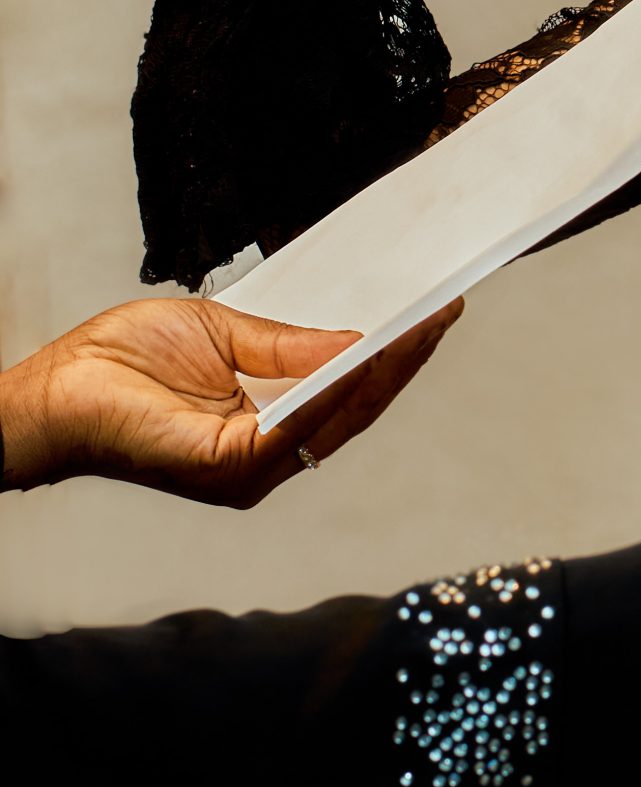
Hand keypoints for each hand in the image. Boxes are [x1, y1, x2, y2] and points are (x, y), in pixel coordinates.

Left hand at [0, 297, 461, 506]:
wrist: (51, 392)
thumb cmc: (117, 365)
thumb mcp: (221, 335)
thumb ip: (287, 347)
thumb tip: (355, 342)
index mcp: (261, 428)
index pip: (343, 395)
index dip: (390, 358)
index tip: (429, 316)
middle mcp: (262, 460)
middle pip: (353, 412)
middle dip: (402, 362)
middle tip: (442, 315)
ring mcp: (247, 471)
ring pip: (334, 421)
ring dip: (382, 372)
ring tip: (418, 327)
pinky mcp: (225, 468)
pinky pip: (293, 428)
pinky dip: (333, 392)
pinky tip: (364, 355)